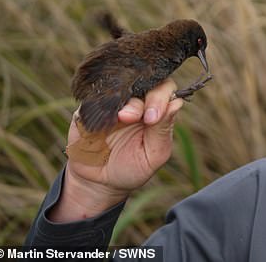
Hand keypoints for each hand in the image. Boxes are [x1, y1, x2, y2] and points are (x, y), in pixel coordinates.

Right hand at [48, 79, 183, 221]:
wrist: (99, 182)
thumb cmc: (132, 167)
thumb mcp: (153, 155)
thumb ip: (163, 130)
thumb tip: (176, 103)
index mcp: (157, 109)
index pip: (166, 89)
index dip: (162, 99)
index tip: (153, 118)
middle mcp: (136, 100)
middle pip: (145, 82)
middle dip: (145, 99)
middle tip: (138, 118)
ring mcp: (113, 101)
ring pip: (121, 87)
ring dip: (125, 102)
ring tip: (122, 118)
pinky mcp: (90, 106)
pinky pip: (95, 97)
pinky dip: (101, 104)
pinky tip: (103, 119)